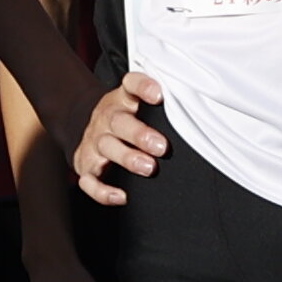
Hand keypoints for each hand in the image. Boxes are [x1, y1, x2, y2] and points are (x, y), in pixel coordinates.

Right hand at [70, 73, 170, 207]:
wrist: (91, 127)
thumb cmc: (127, 118)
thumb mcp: (138, 103)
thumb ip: (161, 107)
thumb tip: (196, 113)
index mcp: (122, 99)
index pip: (130, 85)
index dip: (142, 87)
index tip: (158, 95)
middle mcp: (106, 118)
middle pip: (118, 122)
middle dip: (140, 135)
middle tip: (161, 147)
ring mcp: (94, 141)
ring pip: (106, 147)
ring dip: (127, 158)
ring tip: (149, 168)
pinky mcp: (85, 164)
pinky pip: (89, 180)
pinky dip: (102, 191)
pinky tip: (121, 196)